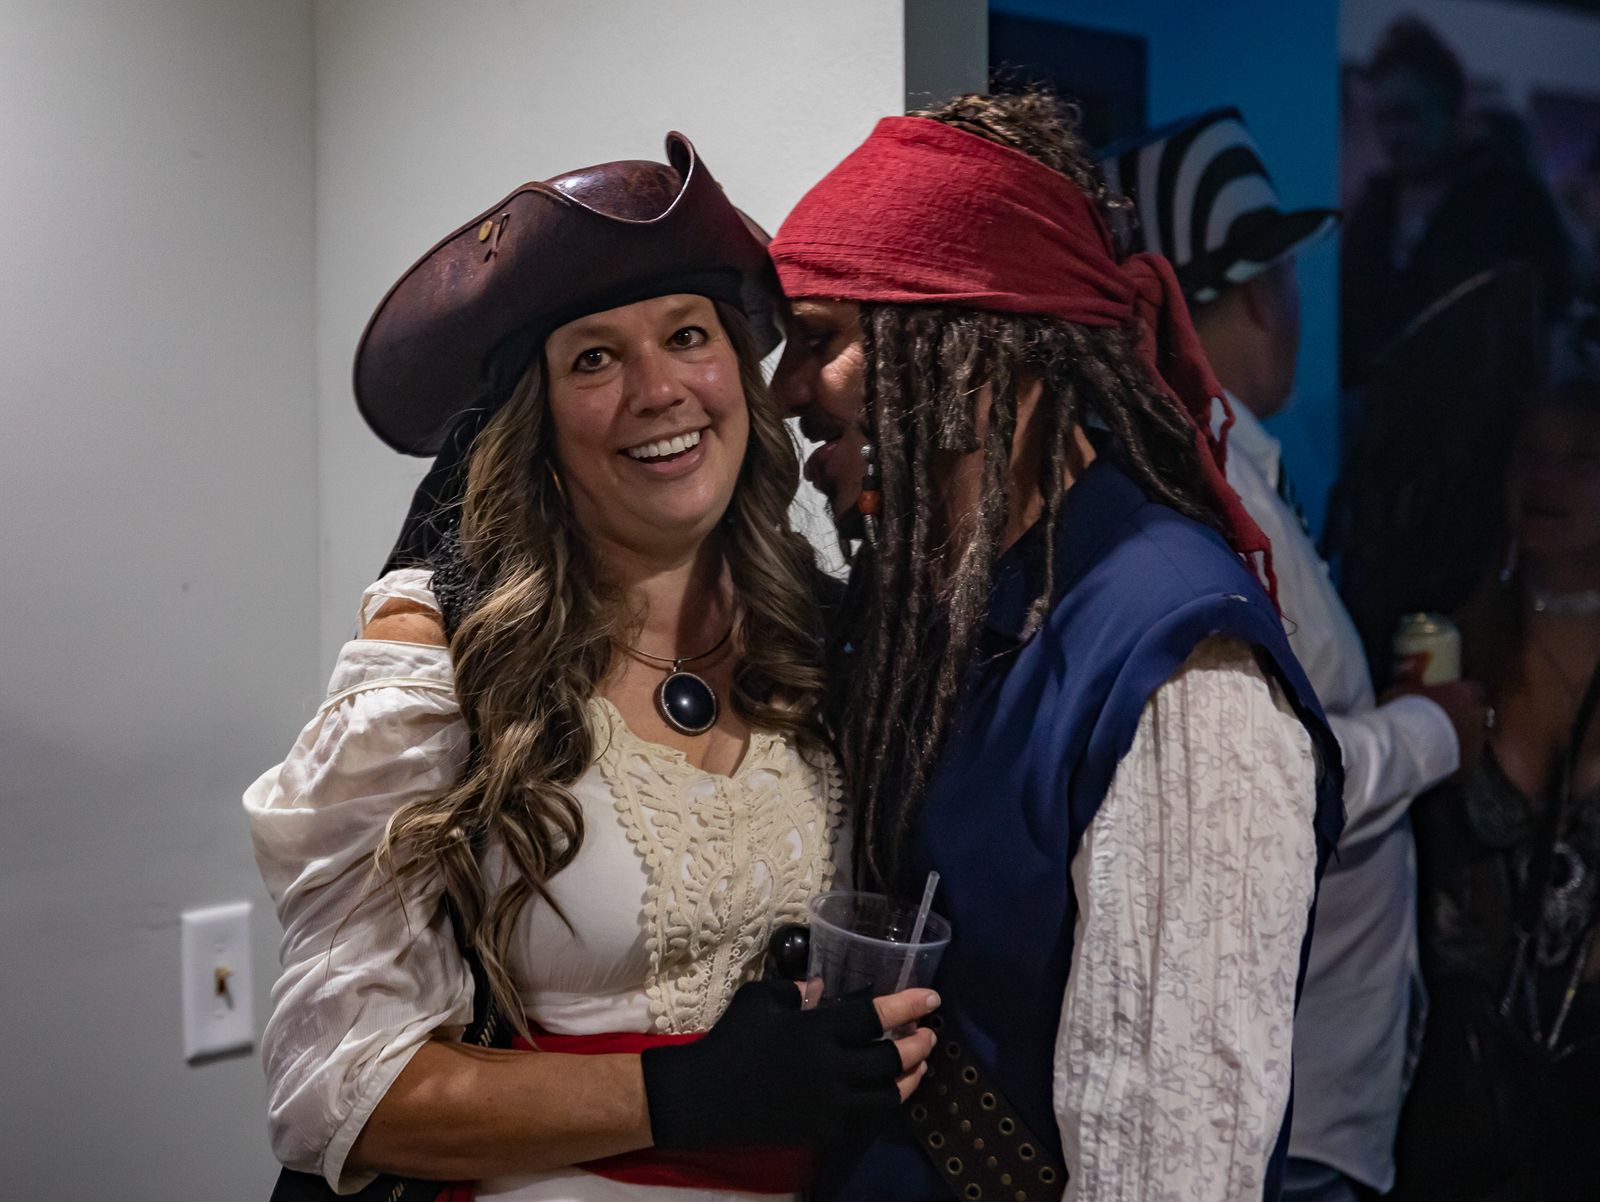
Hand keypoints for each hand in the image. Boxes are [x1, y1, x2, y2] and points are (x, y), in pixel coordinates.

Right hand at [641, 979, 939, 1147]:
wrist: (705, 1097)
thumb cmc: (732, 1039)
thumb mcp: (761, 999)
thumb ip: (797, 990)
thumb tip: (824, 986)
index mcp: (816, 1032)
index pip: (874, 1016)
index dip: (906, 1005)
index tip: (931, 998)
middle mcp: (831, 1070)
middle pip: (890, 1060)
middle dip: (918, 1045)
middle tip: (929, 1033)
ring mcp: (829, 1106)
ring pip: (888, 1096)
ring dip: (911, 1079)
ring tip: (921, 1065)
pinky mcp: (823, 1130)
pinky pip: (868, 1120)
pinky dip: (887, 1104)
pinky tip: (892, 1093)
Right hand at [1386, 679, 1489, 771]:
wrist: (1406, 747)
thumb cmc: (1404, 711)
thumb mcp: (1402, 689)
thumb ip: (1413, 685)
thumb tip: (1408, 677)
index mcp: (1464, 692)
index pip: (1474, 689)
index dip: (1462, 694)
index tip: (1450, 698)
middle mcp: (1478, 715)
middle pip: (1480, 714)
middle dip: (1468, 717)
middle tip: (1447, 722)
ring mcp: (1477, 742)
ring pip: (1476, 739)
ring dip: (1463, 739)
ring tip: (1441, 745)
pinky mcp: (1469, 765)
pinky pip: (1465, 761)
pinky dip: (1455, 760)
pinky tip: (1439, 762)